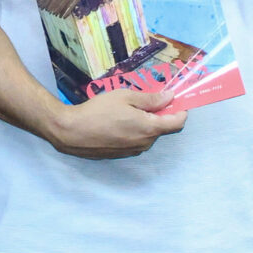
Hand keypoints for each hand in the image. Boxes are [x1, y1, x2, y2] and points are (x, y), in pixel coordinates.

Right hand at [46, 89, 187, 158]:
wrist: (72, 132)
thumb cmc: (99, 111)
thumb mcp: (125, 97)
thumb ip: (151, 99)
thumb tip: (170, 97)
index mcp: (150, 128)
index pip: (178, 123)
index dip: (180, 110)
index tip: (175, 99)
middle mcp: (145, 143)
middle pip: (162, 128)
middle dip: (160, 114)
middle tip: (145, 99)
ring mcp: (134, 151)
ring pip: (148, 134)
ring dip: (145, 122)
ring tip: (127, 109)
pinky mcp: (123, 155)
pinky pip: (136, 140)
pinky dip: (134, 130)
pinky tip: (117, 121)